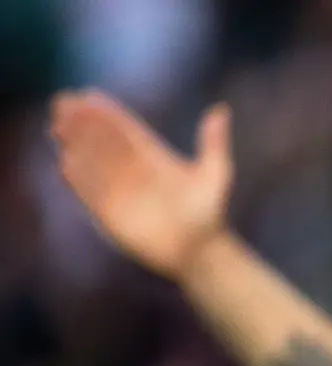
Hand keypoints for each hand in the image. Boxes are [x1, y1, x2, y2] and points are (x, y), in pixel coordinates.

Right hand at [51, 93, 232, 280]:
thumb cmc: (209, 214)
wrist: (199, 252)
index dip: (106, 113)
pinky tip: (66, 163)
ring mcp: (119, 191)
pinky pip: (90, 193)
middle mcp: (131, 170)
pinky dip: (79, 179)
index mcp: (151, 156)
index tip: (89, 96)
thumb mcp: (215, 175)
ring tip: (59, 127)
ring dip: (75, 145)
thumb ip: (214, 143)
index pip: (123, 129)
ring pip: (92, 163)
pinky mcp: (110, 214)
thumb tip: (221, 110)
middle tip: (65, 103)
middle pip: (101, 141)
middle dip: (82, 123)